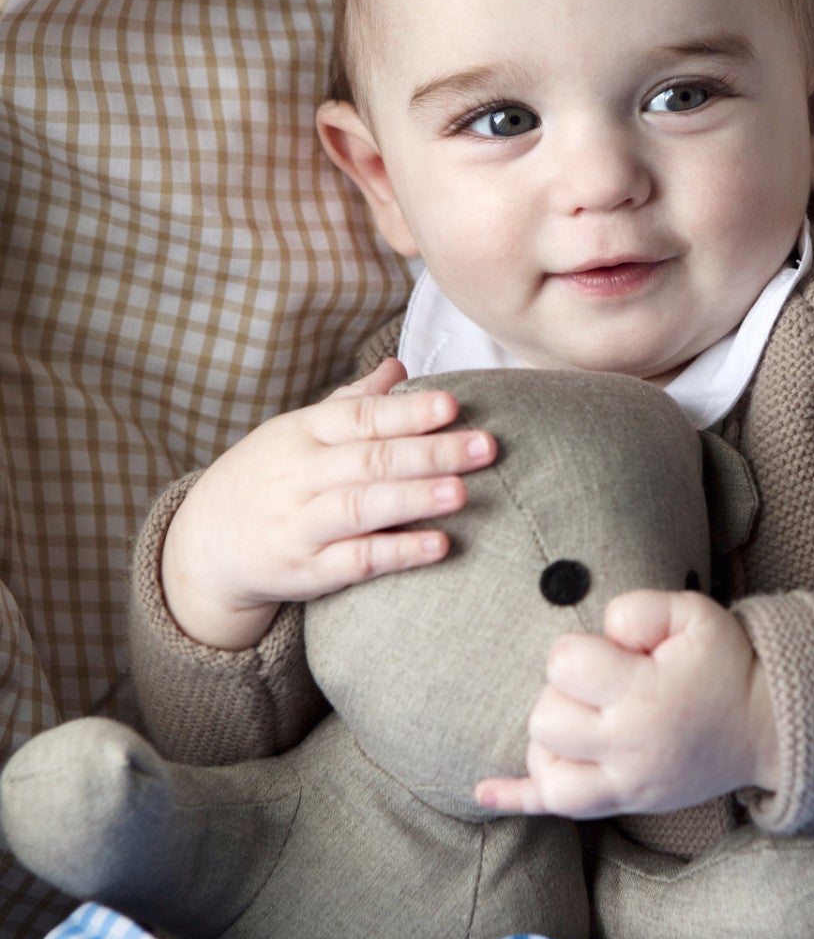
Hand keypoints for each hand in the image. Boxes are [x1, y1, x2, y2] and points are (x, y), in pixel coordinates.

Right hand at [161, 358, 494, 649]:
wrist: (204, 544)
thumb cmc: (268, 478)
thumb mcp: (298, 433)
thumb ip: (352, 402)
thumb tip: (399, 367)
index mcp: (303, 433)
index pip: (360, 417)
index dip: (407, 411)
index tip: (453, 405)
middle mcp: (300, 475)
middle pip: (369, 459)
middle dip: (430, 452)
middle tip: (484, 446)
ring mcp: (301, 525)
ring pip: (361, 507)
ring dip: (414, 498)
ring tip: (462, 491)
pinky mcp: (306, 571)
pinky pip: (356, 561)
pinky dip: (398, 552)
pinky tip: (438, 545)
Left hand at [475, 589, 778, 816]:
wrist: (764, 727)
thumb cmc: (724, 664)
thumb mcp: (695, 614)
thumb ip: (640, 608)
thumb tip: (601, 630)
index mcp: (645, 697)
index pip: (564, 666)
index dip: (580, 650)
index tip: (617, 655)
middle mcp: (629, 749)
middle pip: (546, 719)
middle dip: (563, 694)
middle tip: (603, 688)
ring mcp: (624, 784)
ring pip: (545, 767)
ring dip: (552, 738)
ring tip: (585, 719)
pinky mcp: (622, 802)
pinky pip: (556, 809)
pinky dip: (516, 799)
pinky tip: (484, 792)